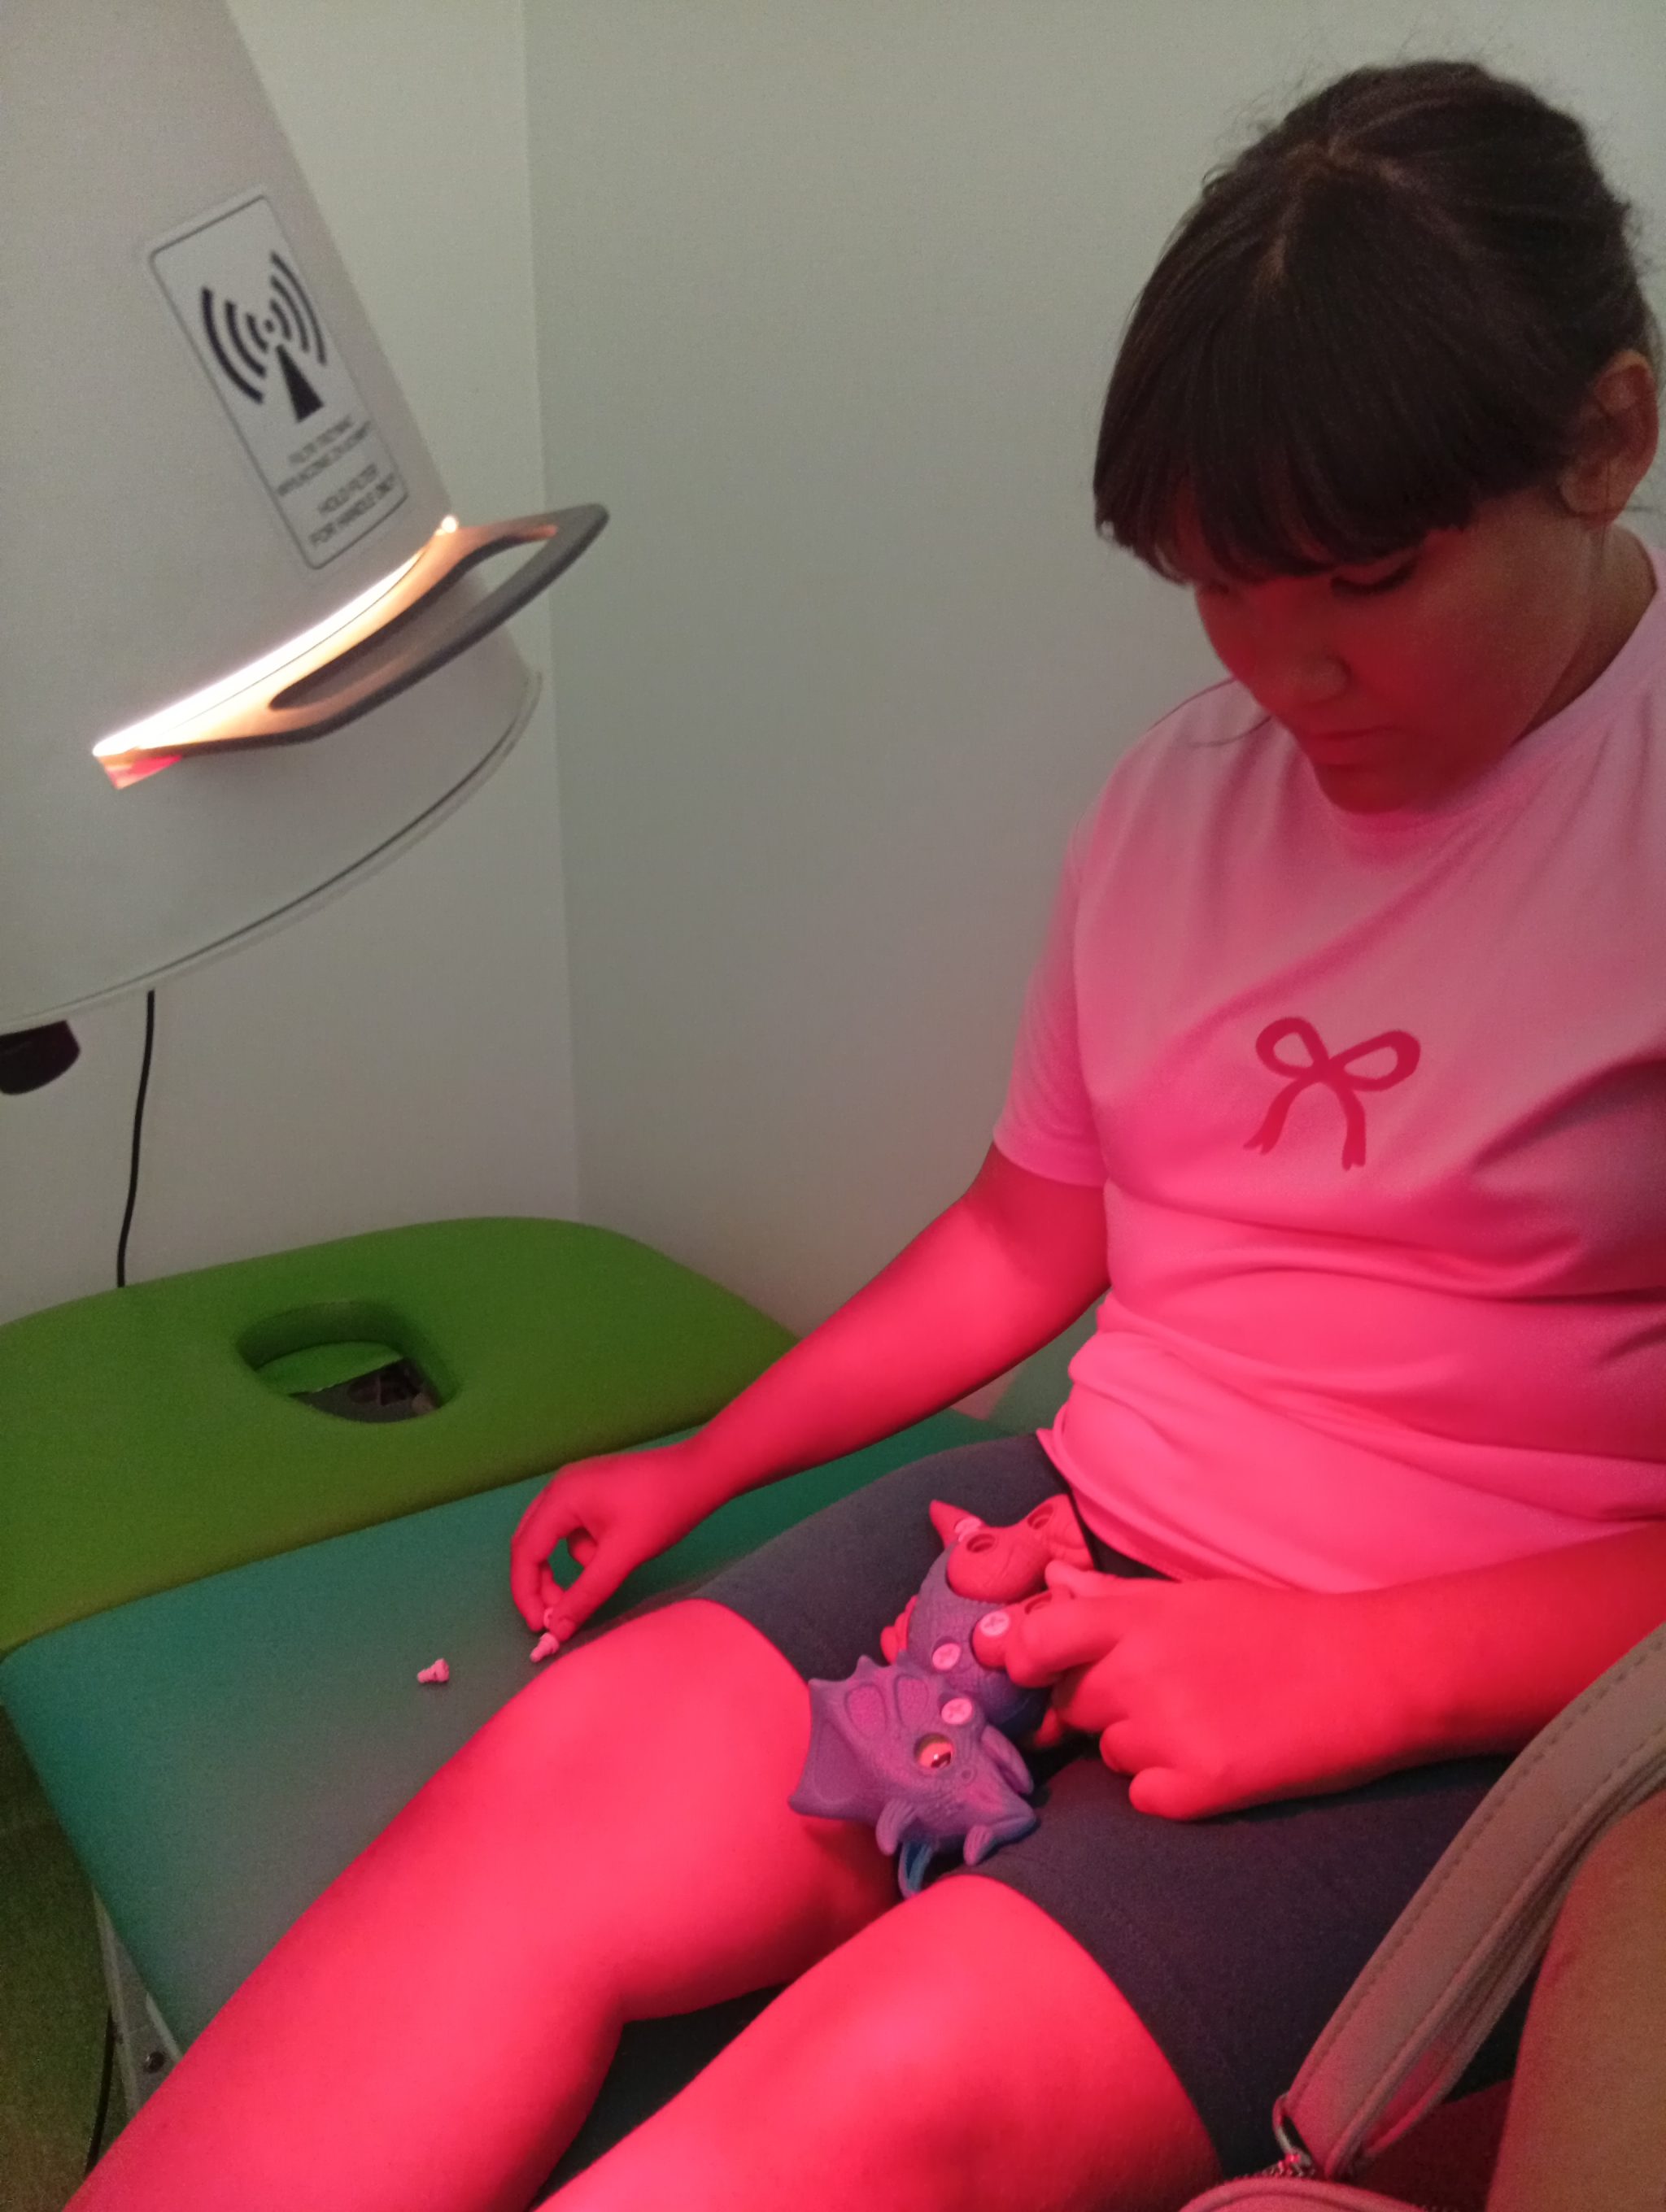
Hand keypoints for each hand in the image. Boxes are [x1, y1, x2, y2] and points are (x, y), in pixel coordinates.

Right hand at [509, 1441, 724, 1638]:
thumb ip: (586, 1593)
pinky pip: (575, 1529)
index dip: (526, 1592)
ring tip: (605, 1575)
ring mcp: (576, 1486)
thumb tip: (556, 1629)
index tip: (538, 1626)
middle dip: (541, 1583)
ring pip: (554, 1538)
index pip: (525, 1551)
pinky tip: (617, 1551)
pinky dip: (587, 1550)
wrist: (702, 1474)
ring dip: (570, 1566)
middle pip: (531, 1543)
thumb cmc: (662, 1510)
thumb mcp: (622, 1556)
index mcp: (561, 1497)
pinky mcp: (593, 1491)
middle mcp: (560, 1488)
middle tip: (556, 1616)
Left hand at [1000, 1562, 1405, 1819]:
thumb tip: (1051, 1583)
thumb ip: (1113, 1598)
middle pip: (1069, 1707)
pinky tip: (1217, 1759)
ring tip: (1206, 1720)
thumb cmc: (1277, 1628)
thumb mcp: (1192, 1597)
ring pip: (1109, 1755)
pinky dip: (1171, 1789)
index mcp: (1135, 1617)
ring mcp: (1166, 1732)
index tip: (1040, 1671)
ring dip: (1141, 1747)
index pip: (1033, 1642)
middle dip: (1100, 1706)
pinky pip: (1144, 1798)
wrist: (1370, 1673)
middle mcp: (1139, 1672)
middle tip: (1166, 1694)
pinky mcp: (1199, 1788)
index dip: (1025, 1661)